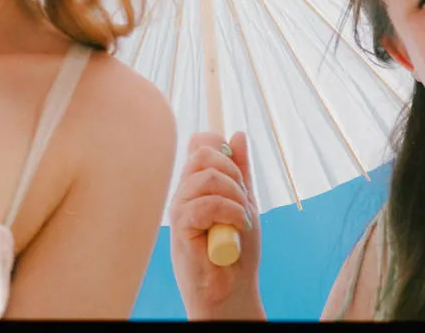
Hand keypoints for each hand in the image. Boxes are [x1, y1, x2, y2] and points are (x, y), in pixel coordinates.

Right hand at [168, 131, 261, 318]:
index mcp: (197, 184)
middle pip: (202, 152)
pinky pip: (203, 205)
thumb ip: (240, 171)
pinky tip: (237, 226)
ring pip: (206, 177)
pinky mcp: (180, 229)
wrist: (233, 289)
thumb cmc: (237, 250)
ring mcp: (180, 209)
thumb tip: (238, 134)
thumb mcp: (244, 202)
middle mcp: (184, 192)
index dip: (220, 145)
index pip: (199, 144)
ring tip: (242, 217)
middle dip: (232, 170)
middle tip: (244, 197)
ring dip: (234, 195)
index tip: (238, 169)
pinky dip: (229, 212)